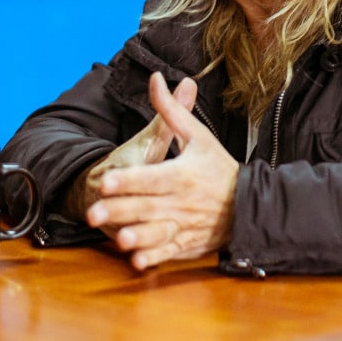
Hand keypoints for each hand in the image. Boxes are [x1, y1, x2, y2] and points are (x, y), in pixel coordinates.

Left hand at [86, 71, 239, 269]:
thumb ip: (171, 110)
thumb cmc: (218, 167)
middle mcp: (182, 202)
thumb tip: (155, 79)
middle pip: (146, 207)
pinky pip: (169, 253)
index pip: (150, 178)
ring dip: (136, 237)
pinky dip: (153, 257)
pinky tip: (136, 261)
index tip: (105, 181)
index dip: (127, 180)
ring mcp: (185, 226)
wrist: (249, 203)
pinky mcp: (187, 244)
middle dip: (119, 211)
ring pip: (156, 233)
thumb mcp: (197, 135)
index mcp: (182, 174)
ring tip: (117, 239)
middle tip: (92, 212)